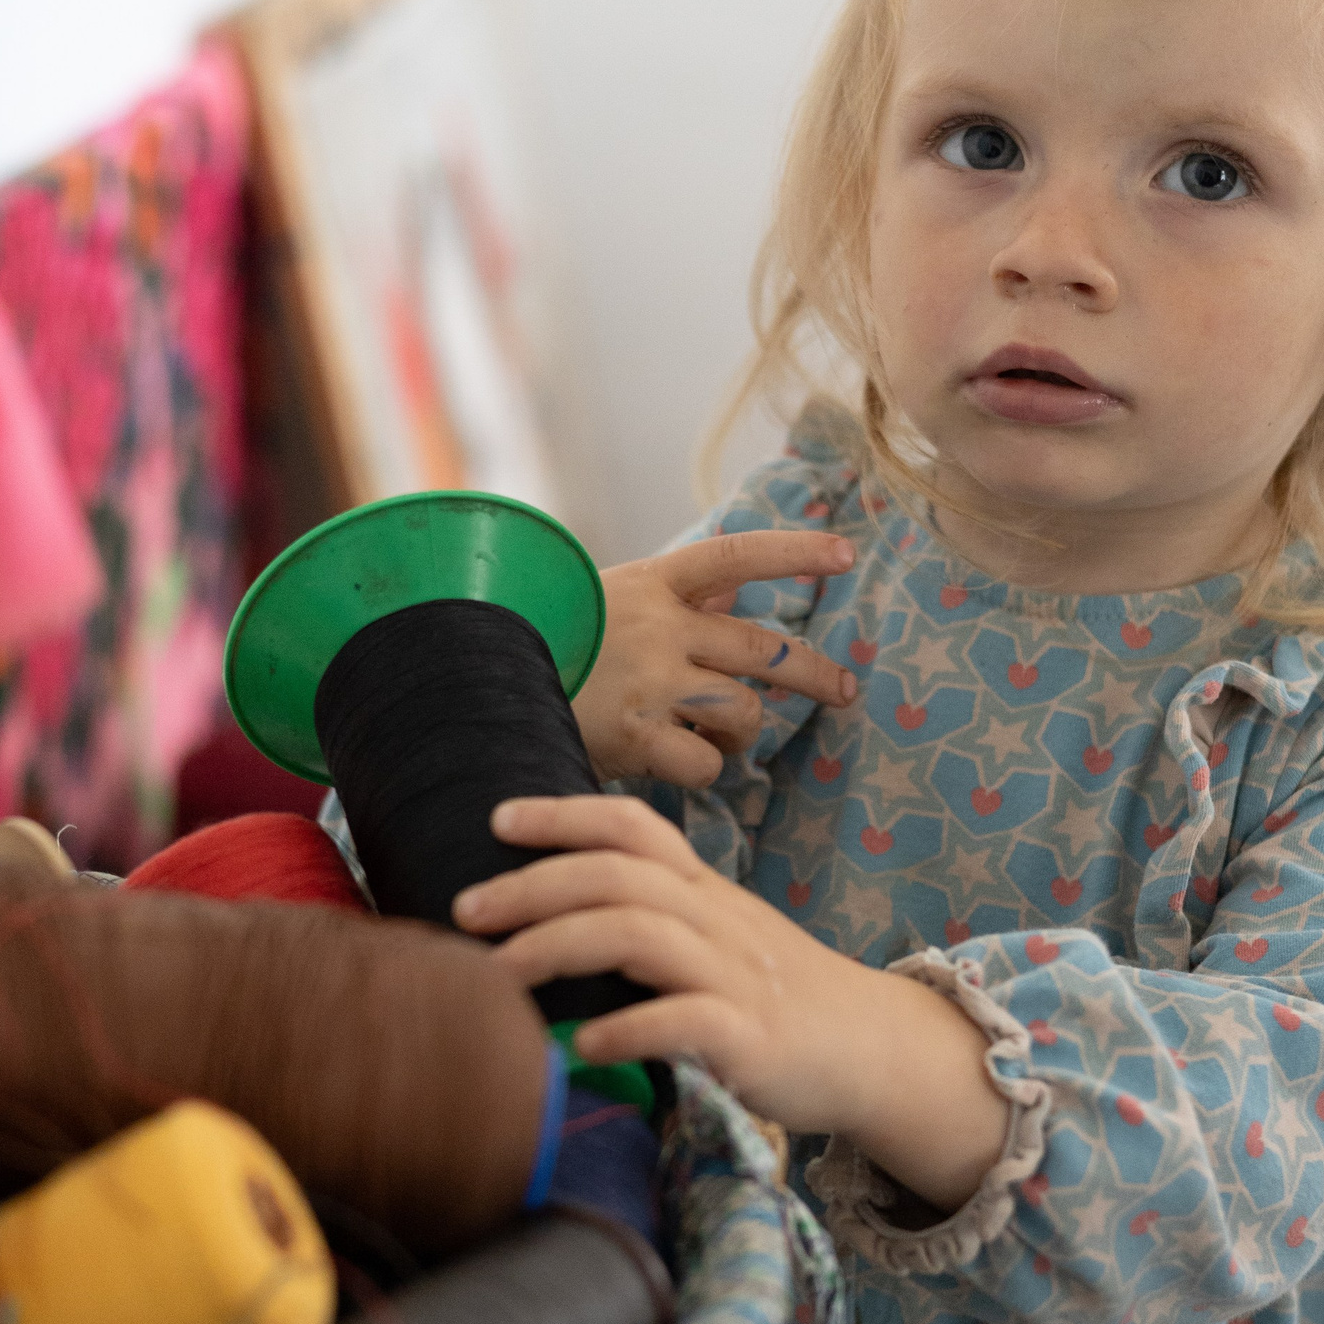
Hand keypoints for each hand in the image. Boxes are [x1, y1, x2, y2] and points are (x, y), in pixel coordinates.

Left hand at [454, 795, 1009, 1210]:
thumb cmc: (777, 998)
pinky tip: (582, 1045)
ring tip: (498, 976)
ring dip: (557, 946)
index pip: (633, 827)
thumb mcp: (719, 939)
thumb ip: (654, 918)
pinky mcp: (752, 1039)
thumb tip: (552, 914)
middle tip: (464, 909)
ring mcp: (736, 976)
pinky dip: (626, 1028)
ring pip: (638, 934)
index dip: (564, 814)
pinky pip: (683, 1021)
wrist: (872, 1049)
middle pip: (618, 875)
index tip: (497, 820)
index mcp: (704, 891)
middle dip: (532, 886)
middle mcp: (717, 920)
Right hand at [572, 531, 857, 787]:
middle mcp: (660, 628)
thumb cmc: (550, 639)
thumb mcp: (610, 599)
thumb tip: (733, 587)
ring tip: (719, 740)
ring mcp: (651, 683)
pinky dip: (706, 770)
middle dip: (816, 673)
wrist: (476, 678)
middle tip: (846, 691)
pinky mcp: (636, 737)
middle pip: (766, 649)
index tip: (847, 554)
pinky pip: (708, 764)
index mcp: (653, 582)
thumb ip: (676, 596)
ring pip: (745, 712)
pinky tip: (681, 764)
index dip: (795, 552)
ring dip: (745, 733)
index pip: (739, 555)